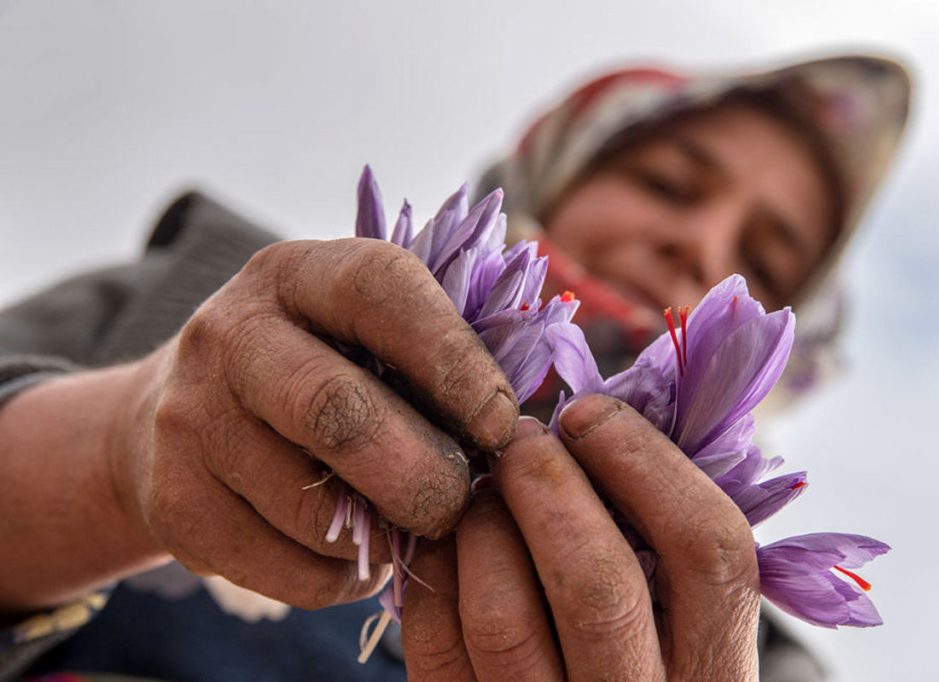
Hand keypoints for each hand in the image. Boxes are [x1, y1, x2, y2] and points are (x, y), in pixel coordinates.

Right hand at [112, 238, 518, 608]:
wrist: (175, 412)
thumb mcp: (360, 331)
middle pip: (336, 411)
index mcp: (297, 274)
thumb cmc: (314, 367)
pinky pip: (286, 570)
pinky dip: (344, 579)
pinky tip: (357, 552)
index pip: (380, 291)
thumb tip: (514, 429)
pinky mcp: (173, 502)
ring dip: (385, 535)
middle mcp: (231, 334)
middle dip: (422, 472)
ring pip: (313, 510)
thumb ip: (433, 355)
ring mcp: (189, 418)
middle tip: (459, 499)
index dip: (452, 359)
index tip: (501, 422)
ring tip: (407, 523)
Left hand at [401, 395, 760, 680]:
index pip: (707, 546)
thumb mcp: (680, 619)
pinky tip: (448, 538)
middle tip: (519, 440)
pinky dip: (435, 570)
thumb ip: (656, 537)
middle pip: (597, 583)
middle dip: (546, 484)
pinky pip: (438, 644)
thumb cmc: (634, 660)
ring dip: (483, 525)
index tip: (585, 413)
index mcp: (715, 666)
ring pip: (503, 618)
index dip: (642, 460)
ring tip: (483, 488)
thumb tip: (587, 426)